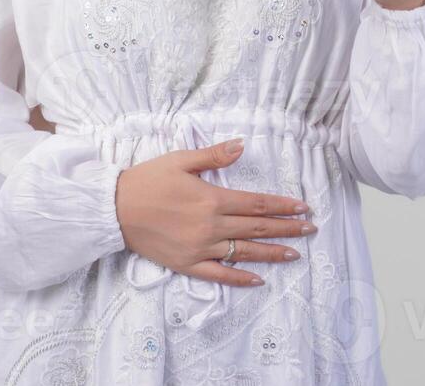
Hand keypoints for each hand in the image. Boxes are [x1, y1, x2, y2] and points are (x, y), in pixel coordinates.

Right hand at [114, 138, 315, 287]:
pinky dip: (239, 278)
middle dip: (287, 228)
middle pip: (257, 227)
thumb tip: (242, 145)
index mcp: (212, 199)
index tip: (303, 207)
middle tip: (310, 229)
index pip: (257, 203)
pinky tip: (258, 280)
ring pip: (245, 252)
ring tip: (295, 254)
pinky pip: (219, 276)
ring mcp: (200, 248)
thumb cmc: (147, 180)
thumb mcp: (180, 159)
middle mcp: (211, 226)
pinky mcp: (188, 264)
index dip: (283, 206)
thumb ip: (214, 155)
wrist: (114, 209)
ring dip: (272, 252)